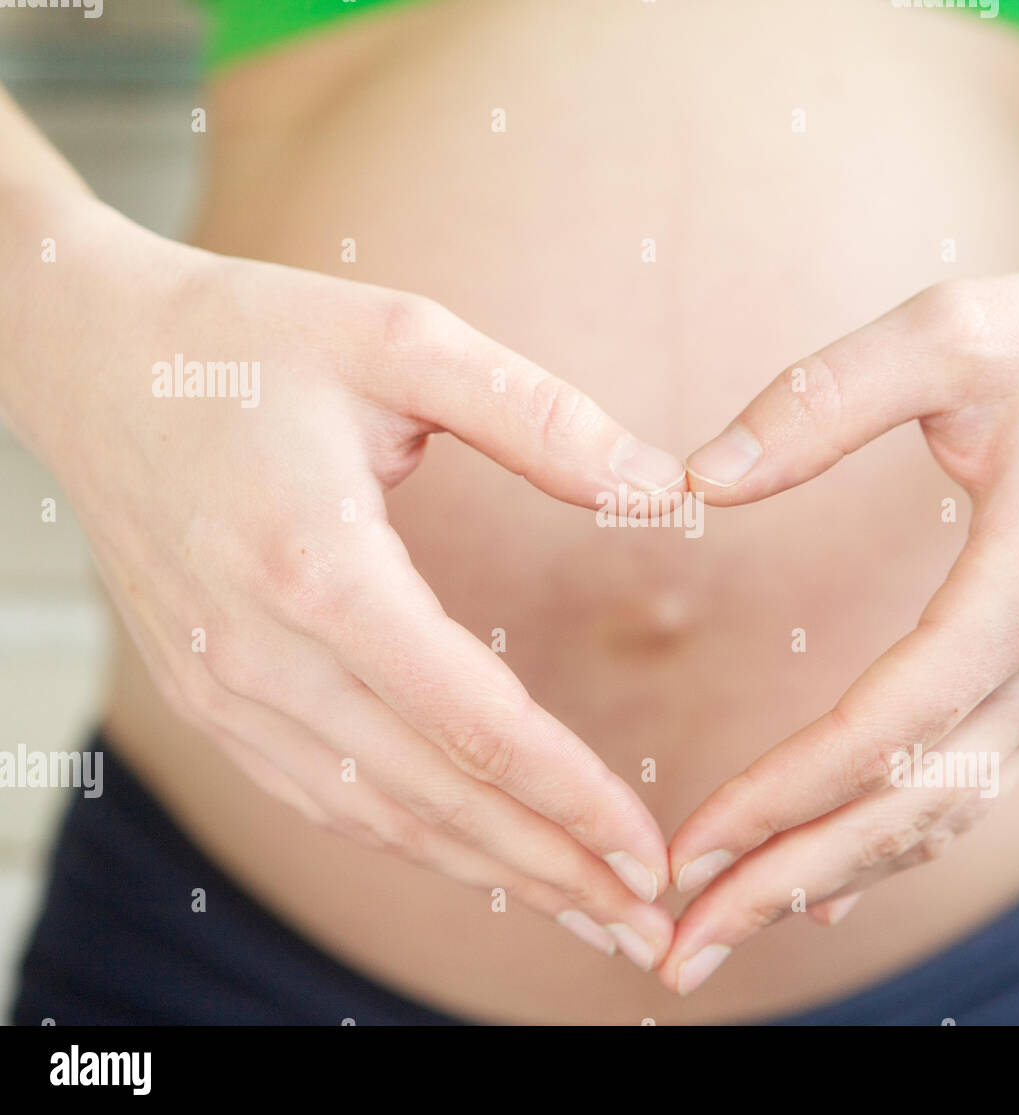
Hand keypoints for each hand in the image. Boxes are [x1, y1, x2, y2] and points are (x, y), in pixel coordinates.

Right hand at [9, 201, 685, 970]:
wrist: (92, 358)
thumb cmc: (252, 340)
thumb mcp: (406, 341)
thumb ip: (540, 418)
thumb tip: (664, 486)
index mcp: (318, 565)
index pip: (473, 722)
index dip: (571, 798)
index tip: (650, 855)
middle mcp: (260, 651)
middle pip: (430, 797)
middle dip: (548, 868)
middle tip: (643, 929)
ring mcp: (222, 685)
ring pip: (375, 817)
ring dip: (486, 872)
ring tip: (581, 913)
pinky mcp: (208, 692)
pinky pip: (322, 794)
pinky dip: (409, 838)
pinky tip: (473, 857)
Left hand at [658, 240, 1018, 993]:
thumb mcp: (955, 331)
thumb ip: (821, 400)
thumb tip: (699, 476)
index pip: (883, 732)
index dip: (777, 799)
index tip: (687, 851)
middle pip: (908, 810)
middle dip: (784, 883)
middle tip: (680, 947)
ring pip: (940, 816)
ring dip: (830, 877)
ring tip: (730, 926)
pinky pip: (971, 785)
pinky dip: (892, 841)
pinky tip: (828, 878)